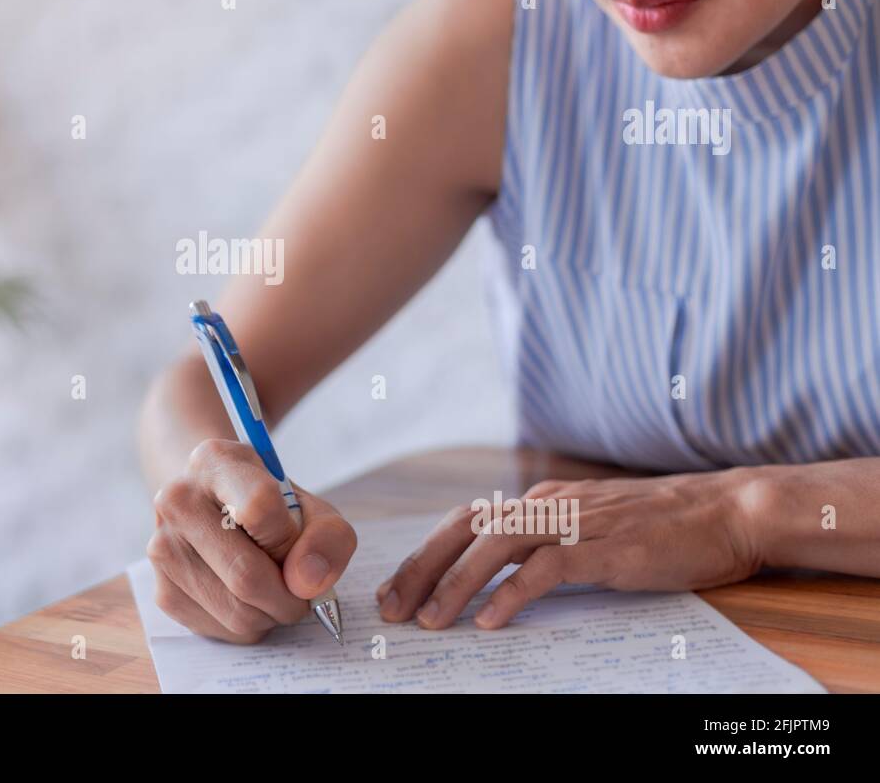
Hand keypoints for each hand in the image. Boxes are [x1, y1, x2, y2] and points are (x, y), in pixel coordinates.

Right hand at [146, 438, 357, 643]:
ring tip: (274, 587)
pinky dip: (252, 624)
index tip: (298, 544)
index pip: (259, 507)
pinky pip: (225, 630)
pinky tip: (248, 597)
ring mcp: (163, 547)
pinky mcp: (163, 590)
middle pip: (247, 575)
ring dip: (272, 613)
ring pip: (238, 612)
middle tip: (300, 588)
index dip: (290, 539)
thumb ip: (328, 537)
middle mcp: (177, 500)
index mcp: (214, 461)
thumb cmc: (271, 507)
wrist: (216, 507)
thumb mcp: (310, 506)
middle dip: (290, 595)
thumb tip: (305, 583)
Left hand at [375, 468, 766, 629]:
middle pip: (466, 529)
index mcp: (541, 500)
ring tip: (431, 621)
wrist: (728, 510)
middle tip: (394, 608)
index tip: (398, 590)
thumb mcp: (590, 527)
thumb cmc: (662, 525)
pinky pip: (546, 569)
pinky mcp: (607, 549)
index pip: (466, 521)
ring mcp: (577, 523)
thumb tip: (500, 574)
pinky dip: (512, 594)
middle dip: (423, 568)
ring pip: (496, 546)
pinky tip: (490, 620)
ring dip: (456, 583)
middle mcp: (549, 504)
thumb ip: (547, 541)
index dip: (426, 554)